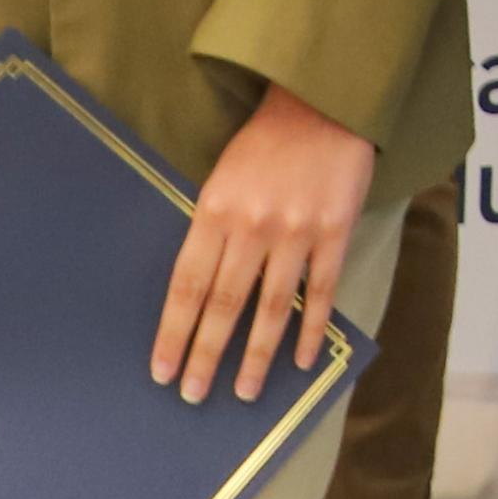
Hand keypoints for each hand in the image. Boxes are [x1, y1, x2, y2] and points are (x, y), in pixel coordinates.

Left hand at [155, 82, 376, 403]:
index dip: (173, 333)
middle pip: (224, 305)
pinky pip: (321, 292)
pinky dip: (310, 330)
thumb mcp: (221, 177)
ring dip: (256, 356)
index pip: (187, 287)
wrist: (323, 103)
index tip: (162, 371)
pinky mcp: (335, 232)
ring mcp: (296, 233)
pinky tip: (302, 360)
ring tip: (245, 392)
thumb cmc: (264, 142)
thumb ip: (211, 227)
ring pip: (271, 308)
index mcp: (214, 211)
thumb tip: (198, 288)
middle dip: (206, 356)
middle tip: (194, 395)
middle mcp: (252, 227)